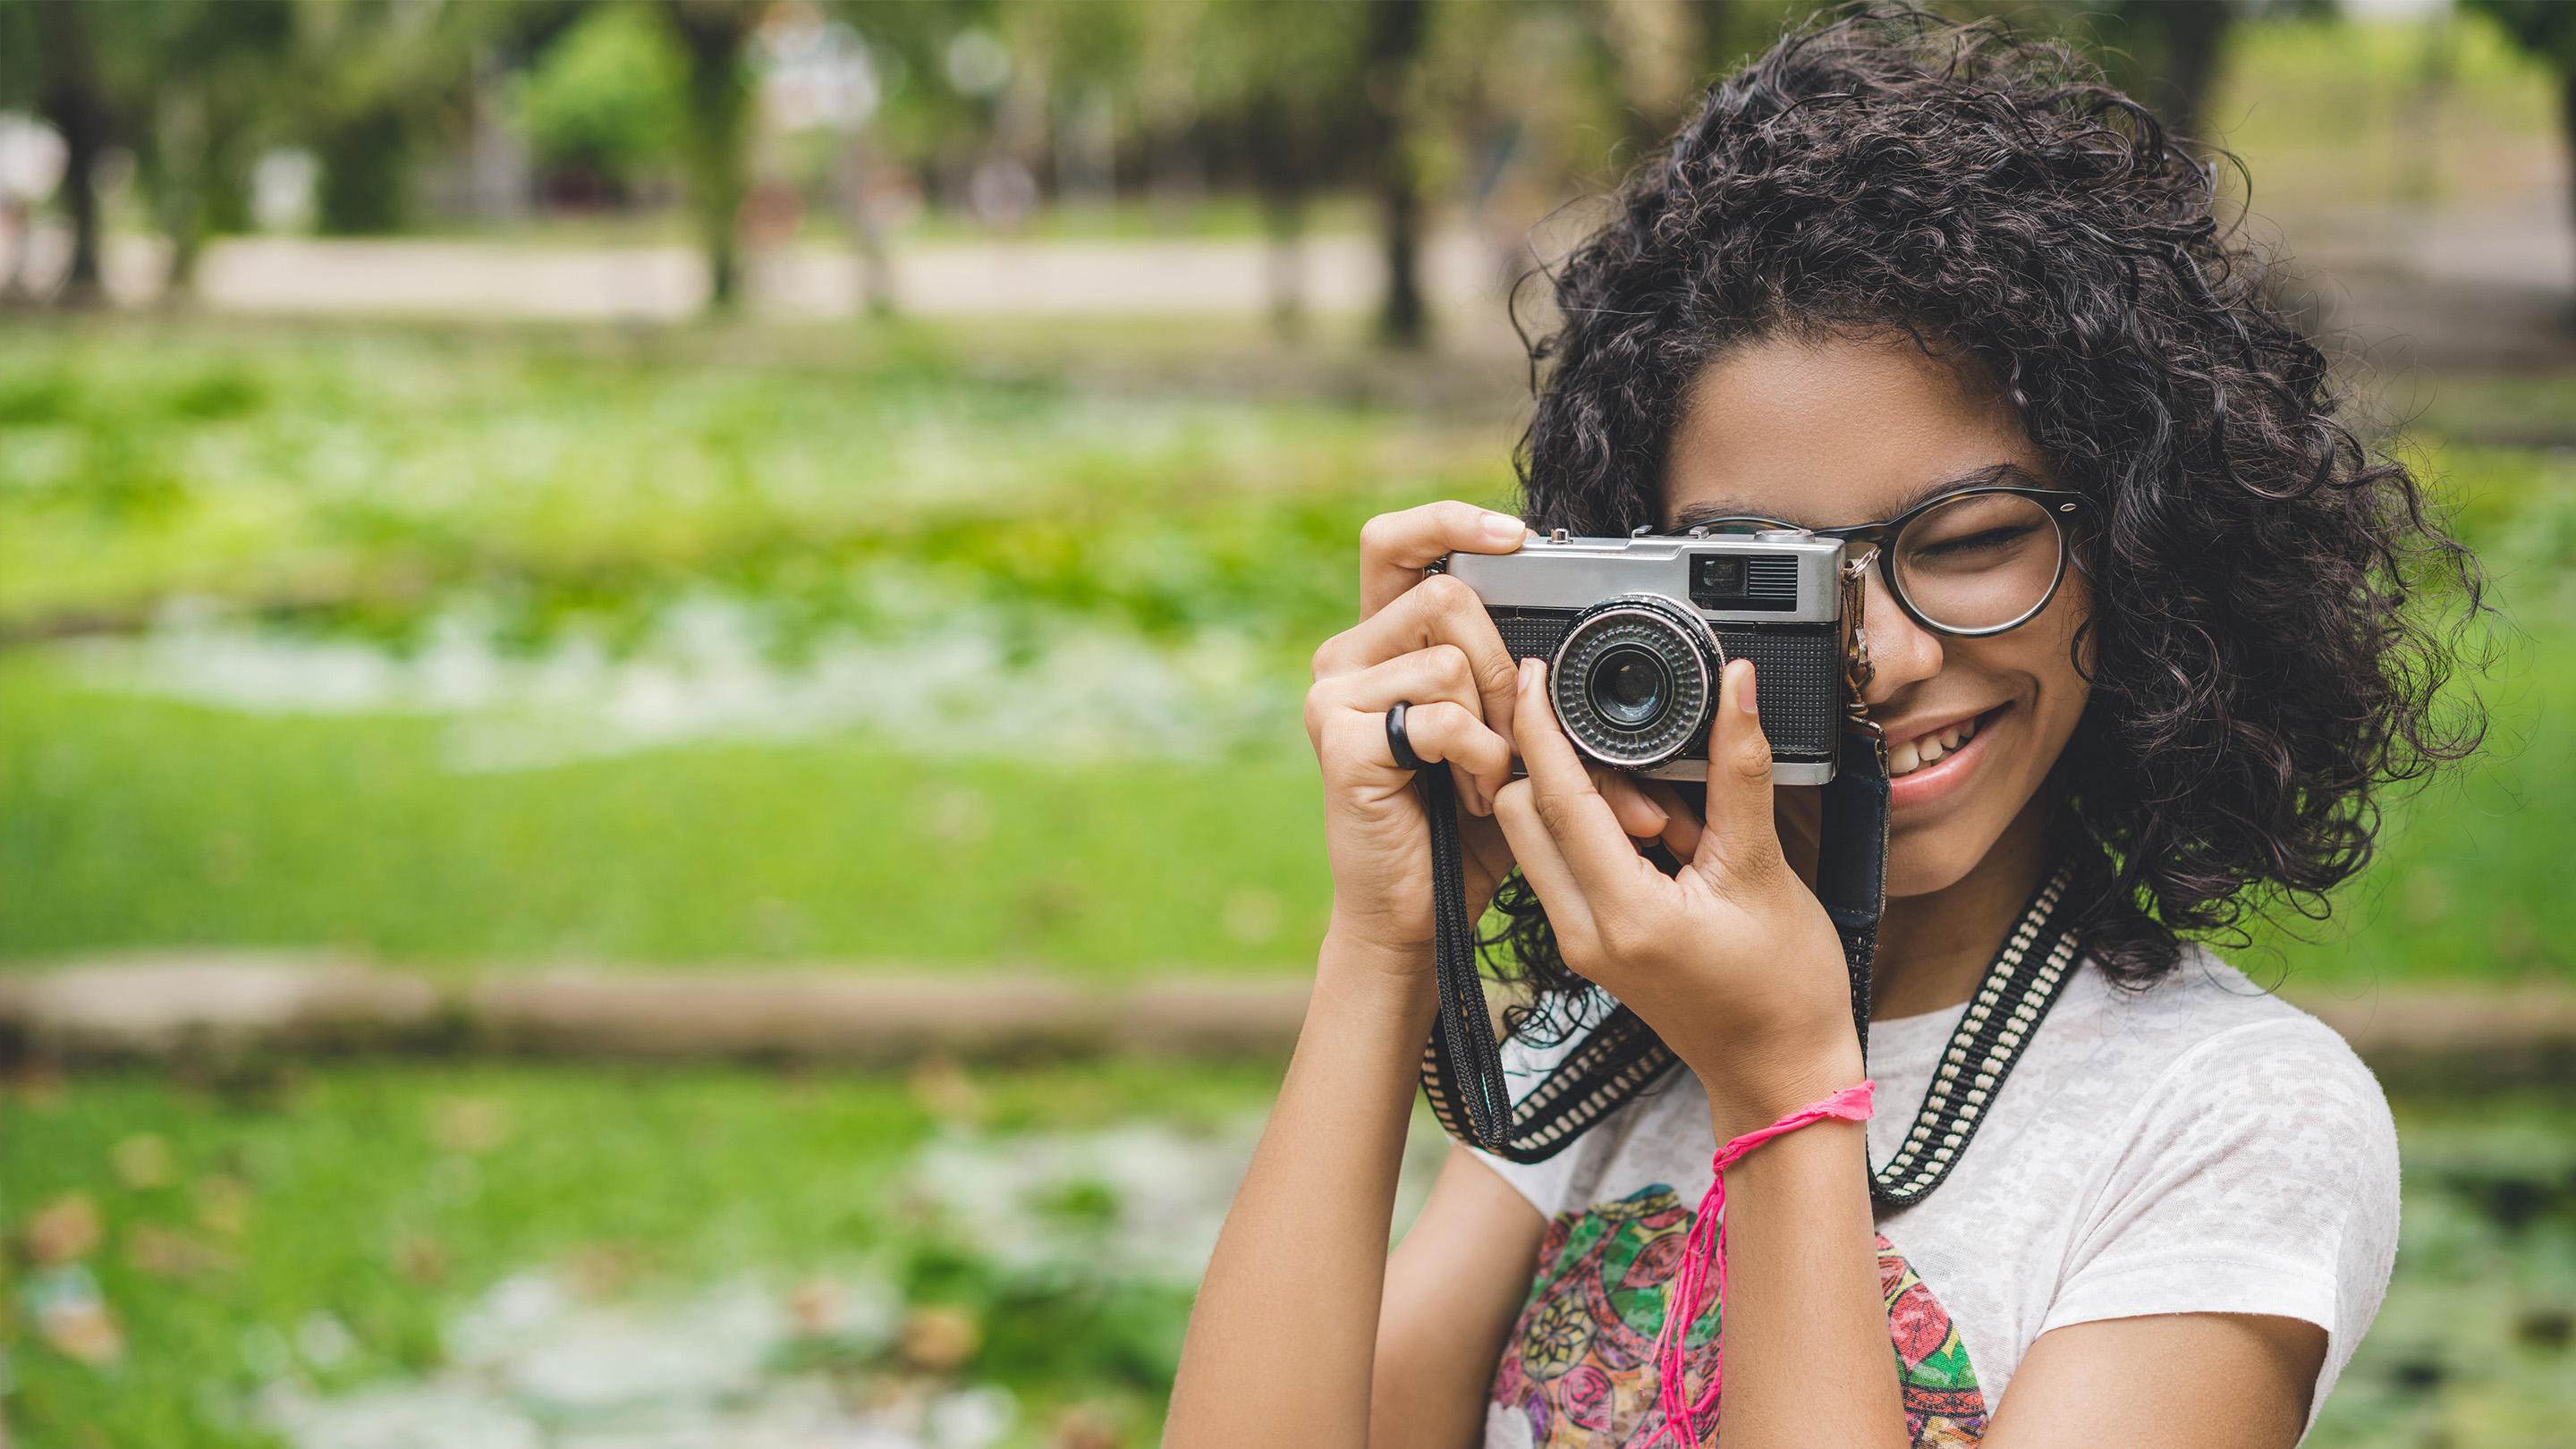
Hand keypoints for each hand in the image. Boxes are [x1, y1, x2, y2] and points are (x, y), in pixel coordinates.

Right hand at [1307, 503, 1524, 971]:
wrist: (1418, 917)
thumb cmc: (1463, 830)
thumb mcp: (1507, 739)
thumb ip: (1525, 682)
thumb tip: (1594, 630)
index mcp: (1382, 642)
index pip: (1396, 541)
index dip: (1451, 519)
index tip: (1517, 536)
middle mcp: (1346, 657)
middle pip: (1446, 593)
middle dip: (1504, 663)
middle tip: (1514, 733)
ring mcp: (1335, 696)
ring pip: (1449, 655)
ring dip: (1497, 722)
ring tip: (1490, 777)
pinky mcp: (1341, 739)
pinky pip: (1440, 714)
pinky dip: (1479, 757)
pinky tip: (1473, 796)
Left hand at [1490, 656, 1861, 1133]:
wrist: (1781, 1072)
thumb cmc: (1782, 988)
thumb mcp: (1763, 868)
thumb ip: (1738, 771)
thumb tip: (1735, 688)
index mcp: (1623, 913)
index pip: (1555, 798)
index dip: (1538, 726)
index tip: (1532, 673)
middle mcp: (1582, 931)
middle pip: (1523, 813)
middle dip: (1563, 767)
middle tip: (1636, 765)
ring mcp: (1579, 942)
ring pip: (1542, 839)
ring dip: (1588, 805)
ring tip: (1673, 824)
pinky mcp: (1590, 945)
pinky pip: (1566, 866)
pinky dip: (1599, 836)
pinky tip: (1665, 844)